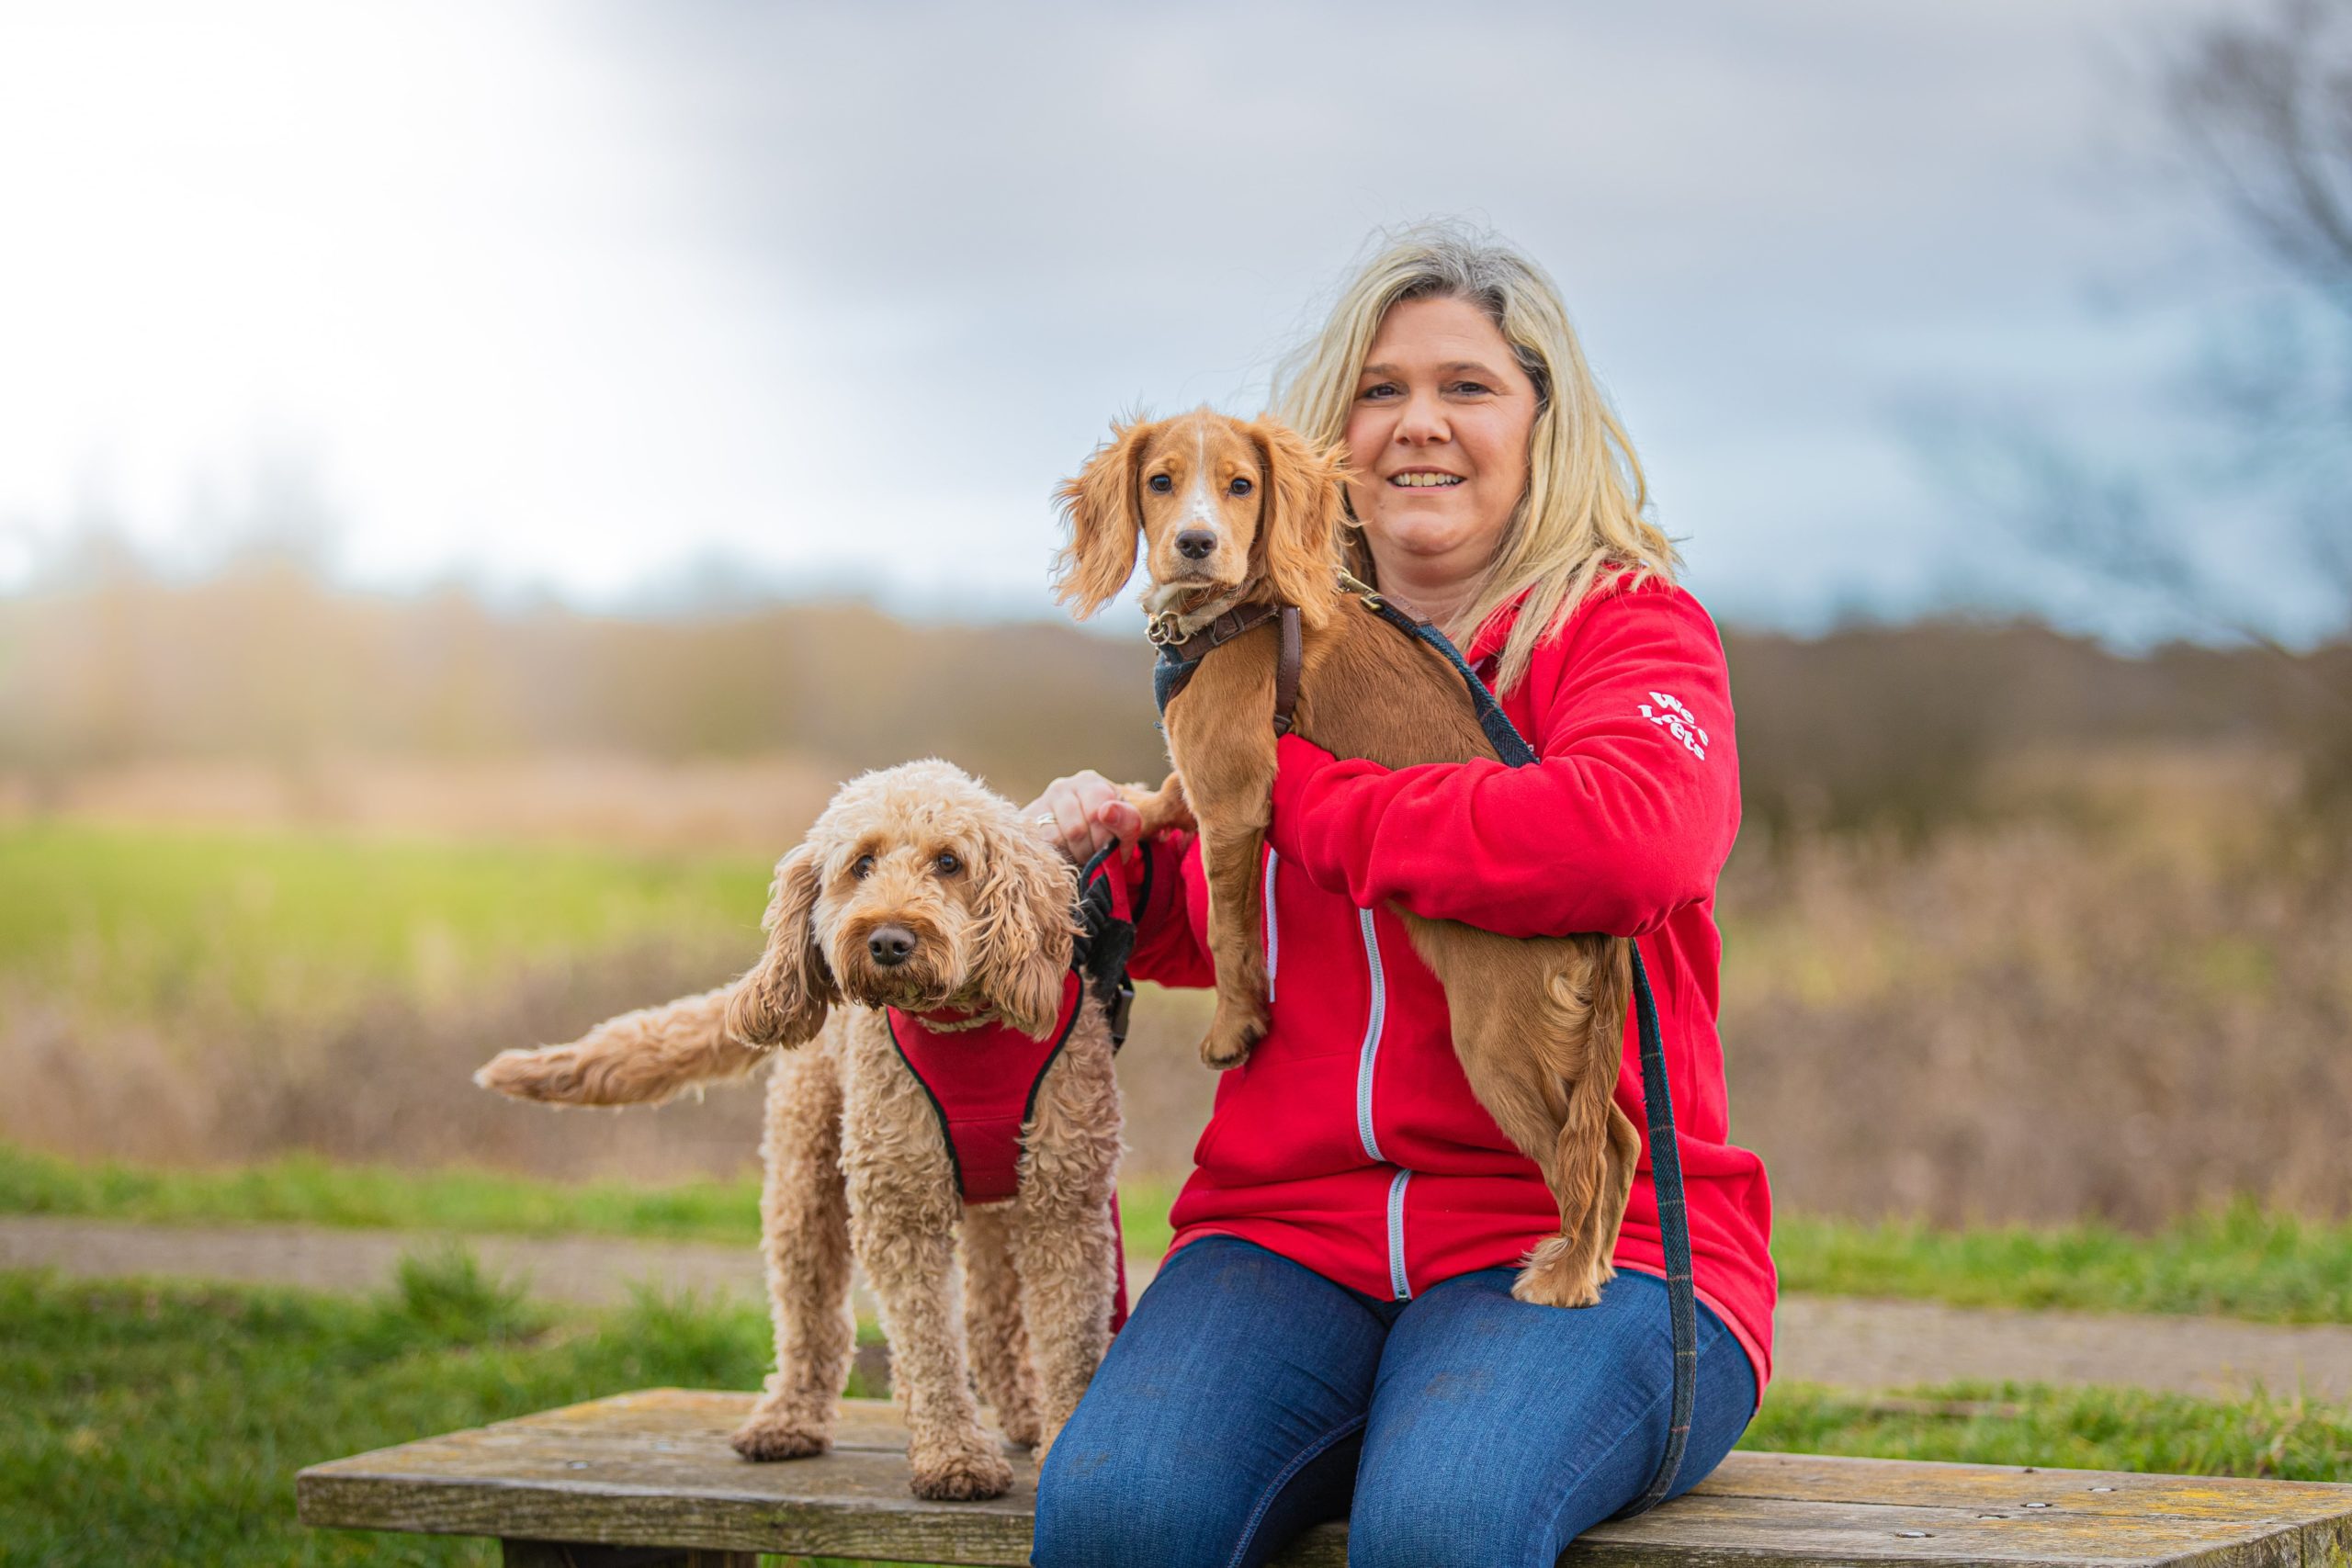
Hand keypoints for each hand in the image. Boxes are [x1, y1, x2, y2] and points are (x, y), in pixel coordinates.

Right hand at [1023, 770, 1143, 862]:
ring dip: (1071, 856)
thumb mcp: (1127, 828)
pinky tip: (1064, 855)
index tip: (1109, 849)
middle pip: (1075, 829)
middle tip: (1094, 857)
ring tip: (1080, 857)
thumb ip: (1127, 820)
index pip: (1096, 813)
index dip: (1104, 839)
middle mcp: (1062, 787)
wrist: (1085, 836)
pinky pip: (1039, 845)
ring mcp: (1040, 803)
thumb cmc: (1110, 831)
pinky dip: (1055, 857)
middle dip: (1088, 851)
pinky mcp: (1026, 822)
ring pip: (1055, 839)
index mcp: (1091, 782)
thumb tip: (1106, 811)